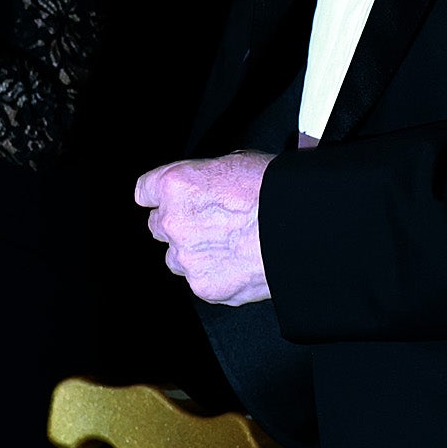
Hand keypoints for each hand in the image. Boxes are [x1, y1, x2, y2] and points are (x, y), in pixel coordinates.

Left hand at [135, 152, 273, 304]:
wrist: (302, 229)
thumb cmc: (277, 191)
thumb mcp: (238, 162)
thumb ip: (206, 178)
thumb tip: (207, 186)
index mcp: (178, 184)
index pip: (145, 191)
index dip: (158, 195)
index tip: (164, 200)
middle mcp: (175, 221)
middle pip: (157, 225)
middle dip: (178, 224)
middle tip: (209, 222)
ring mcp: (187, 257)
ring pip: (176, 257)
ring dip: (193, 252)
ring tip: (229, 245)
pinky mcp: (203, 286)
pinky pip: (199, 280)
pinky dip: (214, 274)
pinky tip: (239, 262)